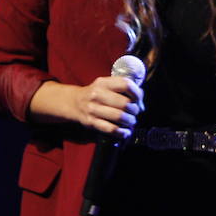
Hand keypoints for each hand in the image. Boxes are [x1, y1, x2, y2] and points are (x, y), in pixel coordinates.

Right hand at [29, 76, 144, 137]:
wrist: (73, 102)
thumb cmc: (97, 94)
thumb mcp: (106, 85)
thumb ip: (123, 89)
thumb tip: (141, 103)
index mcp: (103, 82)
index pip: (126, 84)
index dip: (137, 93)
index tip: (139, 99)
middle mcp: (97, 94)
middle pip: (125, 103)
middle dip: (134, 110)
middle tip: (135, 112)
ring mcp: (93, 109)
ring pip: (119, 117)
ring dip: (130, 121)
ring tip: (131, 121)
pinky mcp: (90, 122)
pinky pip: (110, 129)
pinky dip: (121, 132)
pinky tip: (125, 132)